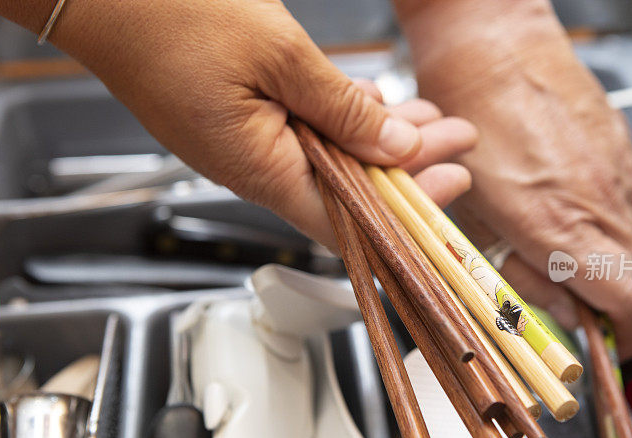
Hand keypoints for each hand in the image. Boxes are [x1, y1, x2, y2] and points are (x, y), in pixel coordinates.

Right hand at [0, 0, 476, 246]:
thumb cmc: (175, 17)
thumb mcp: (282, 58)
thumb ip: (344, 112)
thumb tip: (397, 149)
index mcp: (261, 170)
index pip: (349, 224)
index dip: (407, 215)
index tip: (452, 186)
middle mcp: (252, 170)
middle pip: (347, 192)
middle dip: (409, 169)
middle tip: (457, 141)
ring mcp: (243, 146)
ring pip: (330, 161)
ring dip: (381, 142)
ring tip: (431, 119)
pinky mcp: (237, 121)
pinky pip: (303, 135)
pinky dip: (344, 122)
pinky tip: (373, 105)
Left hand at [397, 0, 631, 357]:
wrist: (490, 49)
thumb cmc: (465, 123)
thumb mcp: (472, 213)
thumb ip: (518, 269)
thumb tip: (556, 310)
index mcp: (554, 224)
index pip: (631, 300)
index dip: (625, 335)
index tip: (606, 345)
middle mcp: (598, 200)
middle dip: (628, 310)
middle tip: (592, 312)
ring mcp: (618, 172)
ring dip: (629, 271)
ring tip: (587, 268)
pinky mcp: (624, 150)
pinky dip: (627, 230)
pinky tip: (588, 222)